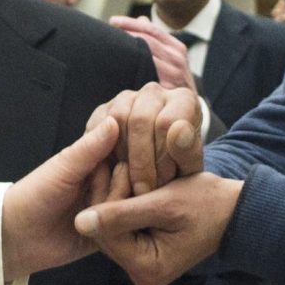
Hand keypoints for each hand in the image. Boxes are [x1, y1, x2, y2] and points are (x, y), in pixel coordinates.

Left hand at [1, 116, 120, 281]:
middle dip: (115, 189)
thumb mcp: (62, 168)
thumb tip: (113, 122)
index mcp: (96, 159)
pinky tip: (107, 229)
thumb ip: (89, 148)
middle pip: (133, 178)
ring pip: (134, 201)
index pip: (126, 150)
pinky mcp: (114, 230)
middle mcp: (108, 179)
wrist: (21, 237)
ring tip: (88, 214)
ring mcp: (112, 204)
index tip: (107, 170)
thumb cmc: (34, 196)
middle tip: (89, 197)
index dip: (123, 160)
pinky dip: (120, 227)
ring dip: (113, 209)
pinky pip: (130, 226)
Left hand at [77, 170, 242, 284]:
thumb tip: (78, 222)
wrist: (234, 211)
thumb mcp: (164, 204)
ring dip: (115, 199)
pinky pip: (122, 230)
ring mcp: (142, 268)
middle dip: (109, 199)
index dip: (107, 199)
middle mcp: (142, 276)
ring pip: (111, 230)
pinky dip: (124, 206)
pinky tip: (129, 183)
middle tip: (120, 164)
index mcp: (148, 269)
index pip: (108, 234)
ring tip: (126, 170)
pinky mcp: (143, 256)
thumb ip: (121, 213)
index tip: (119, 166)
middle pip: (106, 234)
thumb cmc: (206, 203)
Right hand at [88, 84, 203, 198]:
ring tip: (132, 183)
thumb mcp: (188, 168)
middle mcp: (154, 93)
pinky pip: (96, 127)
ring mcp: (126, 98)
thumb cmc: (178, 169)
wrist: (158, 171)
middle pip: (140, 119)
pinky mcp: (103, 111)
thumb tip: (179, 130)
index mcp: (183, 99)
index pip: (168, 122)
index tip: (162, 184)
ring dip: (123, 157)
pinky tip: (116, 174)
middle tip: (143, 191)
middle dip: (141, 162)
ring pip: (117, 120)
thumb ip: (188, 152)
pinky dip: (104, 155)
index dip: (163, 158)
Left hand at [107, 17, 193, 91]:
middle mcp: (177, 57)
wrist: (189, 107)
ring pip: (147, 53)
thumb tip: (141, 19)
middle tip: (105, 30)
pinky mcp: (169, 87)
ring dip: (128, 48)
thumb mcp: (169, 58)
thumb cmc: (174, 81)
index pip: (151, 29)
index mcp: (176, 47)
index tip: (113, 21)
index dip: (131, 23)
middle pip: (148, 39)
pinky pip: (148, 72)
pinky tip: (119, 65)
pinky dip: (134, 66)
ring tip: (109, 44)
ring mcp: (174, 72)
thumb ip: (155, 39)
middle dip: (127, 32)